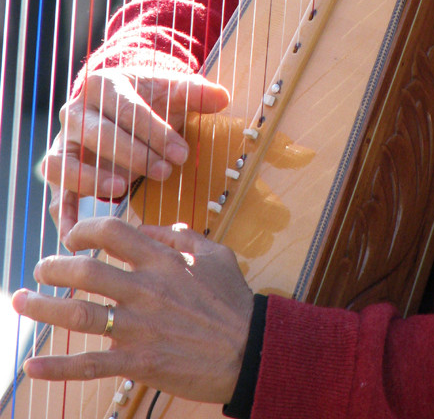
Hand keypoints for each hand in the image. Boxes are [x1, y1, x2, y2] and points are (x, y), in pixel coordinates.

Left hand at [11, 217, 252, 403]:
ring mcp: (139, 327)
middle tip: (39, 269)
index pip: (112, 232)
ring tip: (19, 302)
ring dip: (43, 308)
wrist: (249, 348)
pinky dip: (57, 367)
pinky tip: (32, 366)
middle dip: (54, 267)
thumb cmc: (233, 299)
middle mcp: (146, 289)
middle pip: (86, 271)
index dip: (84, 229)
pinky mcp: (138, 361)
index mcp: (163, 260)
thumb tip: (150, 227)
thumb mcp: (215, 253)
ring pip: (79, 314)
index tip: (72, 236)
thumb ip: (180, 236)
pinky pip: (90, 365)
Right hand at [44, 68, 229, 241]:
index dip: (155, 132)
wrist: (122, 104)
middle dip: (134, 154)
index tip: (182, 154)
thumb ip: (195, 93)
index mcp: (102, 84)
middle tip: (166, 172)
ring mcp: (63, 143)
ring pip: (64, 162)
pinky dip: (63, 214)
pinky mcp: (60, 171)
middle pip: (98, 134)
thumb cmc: (149, 100)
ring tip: (123, 190)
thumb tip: (222, 97)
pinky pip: (54, 192)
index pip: (127, 108)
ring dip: (90, 178)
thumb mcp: (172, 92)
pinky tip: (77, 234)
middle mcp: (75, 112)